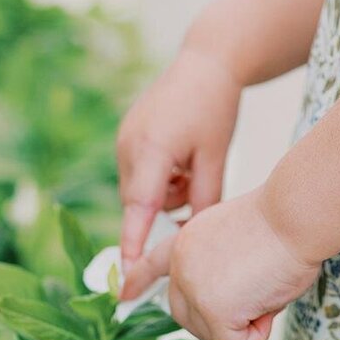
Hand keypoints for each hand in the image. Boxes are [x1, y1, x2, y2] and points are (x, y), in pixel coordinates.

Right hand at [115, 44, 241, 268]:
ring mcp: (123, 138)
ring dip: (162, 193)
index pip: (139, 209)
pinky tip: (180, 157)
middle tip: (194, 197)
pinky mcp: (126, 135)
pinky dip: (157, 177)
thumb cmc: (215, 106)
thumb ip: (204, 198)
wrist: (206, 62)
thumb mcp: (216, 155)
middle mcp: (130, 145)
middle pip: (139, 203)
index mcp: (153, 150)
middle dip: (162, 212)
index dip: (133, 244)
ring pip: (138, 190)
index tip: (127, 277)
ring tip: (191, 167)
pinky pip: (137, 173)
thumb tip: (193, 235)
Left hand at [116, 186, 320, 339]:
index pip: (152, 264)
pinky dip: (259, 331)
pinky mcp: (215, 313)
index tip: (123, 295)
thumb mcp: (233, 236)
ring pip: (211, 333)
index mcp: (185, 241)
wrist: (293, 216)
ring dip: (244, 321)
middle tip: (252, 298)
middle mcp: (181, 267)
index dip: (138, 280)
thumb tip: (229, 302)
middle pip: (184, 314)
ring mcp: (194, 291)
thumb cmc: (280, 222)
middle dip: (216, 318)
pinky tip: (269, 299)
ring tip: (266, 285)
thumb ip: (217, 263)